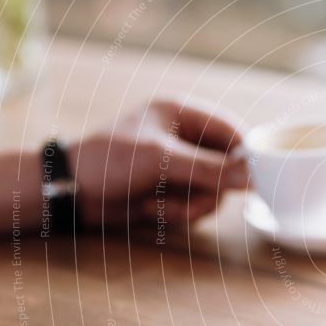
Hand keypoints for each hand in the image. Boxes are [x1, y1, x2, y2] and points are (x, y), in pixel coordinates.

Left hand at [68, 98, 246, 228]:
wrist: (71, 193)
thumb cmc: (110, 161)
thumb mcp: (161, 161)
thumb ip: (209, 169)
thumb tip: (253, 177)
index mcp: (183, 113)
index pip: (232, 130)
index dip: (245, 155)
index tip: (254, 180)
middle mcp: (187, 137)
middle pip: (228, 166)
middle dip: (208, 188)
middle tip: (191, 199)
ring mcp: (182, 165)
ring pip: (215, 191)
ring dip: (190, 205)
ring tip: (159, 206)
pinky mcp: (175, 189)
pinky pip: (198, 204)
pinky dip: (178, 212)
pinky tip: (150, 208)